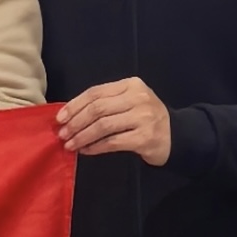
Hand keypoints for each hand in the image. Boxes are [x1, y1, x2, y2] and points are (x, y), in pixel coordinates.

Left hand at [58, 78, 172, 164]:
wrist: (176, 136)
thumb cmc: (145, 118)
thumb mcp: (129, 102)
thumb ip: (105, 103)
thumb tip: (69, 115)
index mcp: (131, 85)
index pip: (95, 92)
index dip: (74, 105)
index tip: (60, 118)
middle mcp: (138, 98)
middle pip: (97, 108)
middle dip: (76, 122)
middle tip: (62, 134)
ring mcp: (143, 117)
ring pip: (103, 126)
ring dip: (82, 136)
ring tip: (70, 144)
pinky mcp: (144, 137)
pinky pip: (112, 142)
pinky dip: (95, 147)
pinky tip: (86, 151)